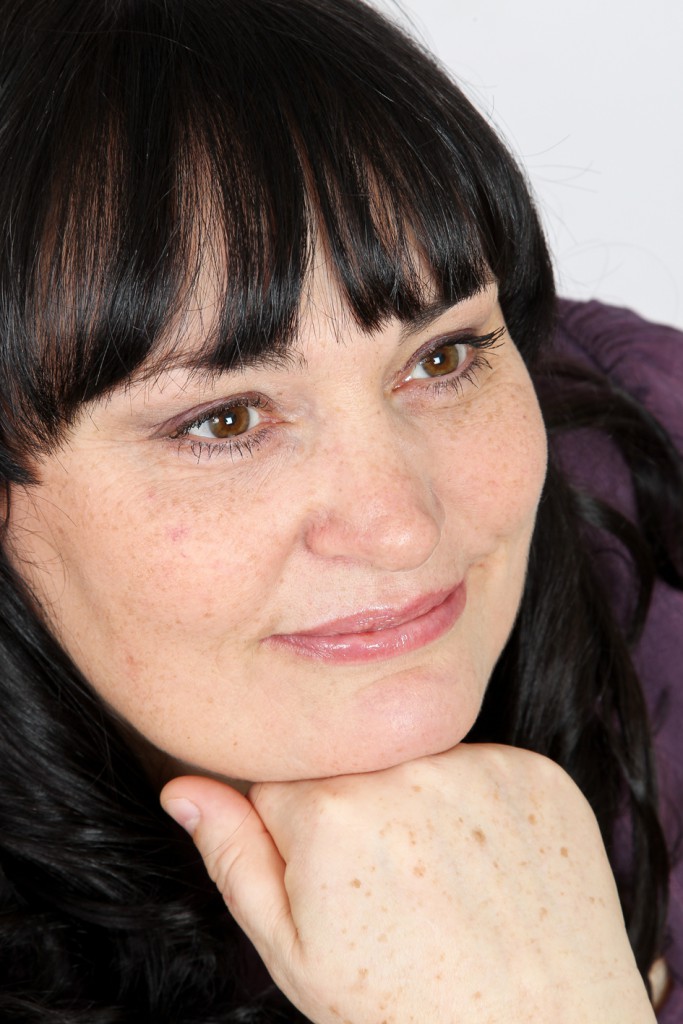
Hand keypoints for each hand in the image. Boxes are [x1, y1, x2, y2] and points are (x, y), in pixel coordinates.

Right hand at [161, 744, 654, 1022]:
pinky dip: (480, 806)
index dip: (299, 833)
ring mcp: (479, 765)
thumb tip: (182, 787)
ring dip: (420, 802)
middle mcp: (405, 765)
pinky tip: (489, 867)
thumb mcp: (294, 953)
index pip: (280, 779)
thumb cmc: (406, 1006)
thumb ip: (233, 856)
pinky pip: (481, 768)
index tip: (335, 877)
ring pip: (414, 759)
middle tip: (392, 886)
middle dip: (355, 810)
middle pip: (349, 763)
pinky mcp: (536, 773)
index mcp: (329, 808)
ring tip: (444, 880)